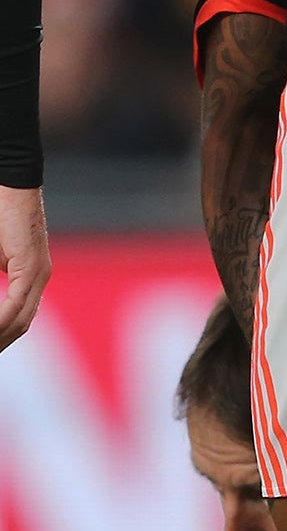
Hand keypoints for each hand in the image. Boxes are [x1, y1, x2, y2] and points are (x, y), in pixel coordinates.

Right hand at [0, 184, 50, 352]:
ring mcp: (38, 274)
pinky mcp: (31, 266)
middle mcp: (39, 279)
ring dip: (1, 335)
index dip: (3, 335)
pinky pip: (17, 301)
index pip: (19, 316)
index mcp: (30, 278)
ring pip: (20, 318)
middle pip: (21, 324)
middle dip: (1, 342)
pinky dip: (2, 318)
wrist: (11, 187)